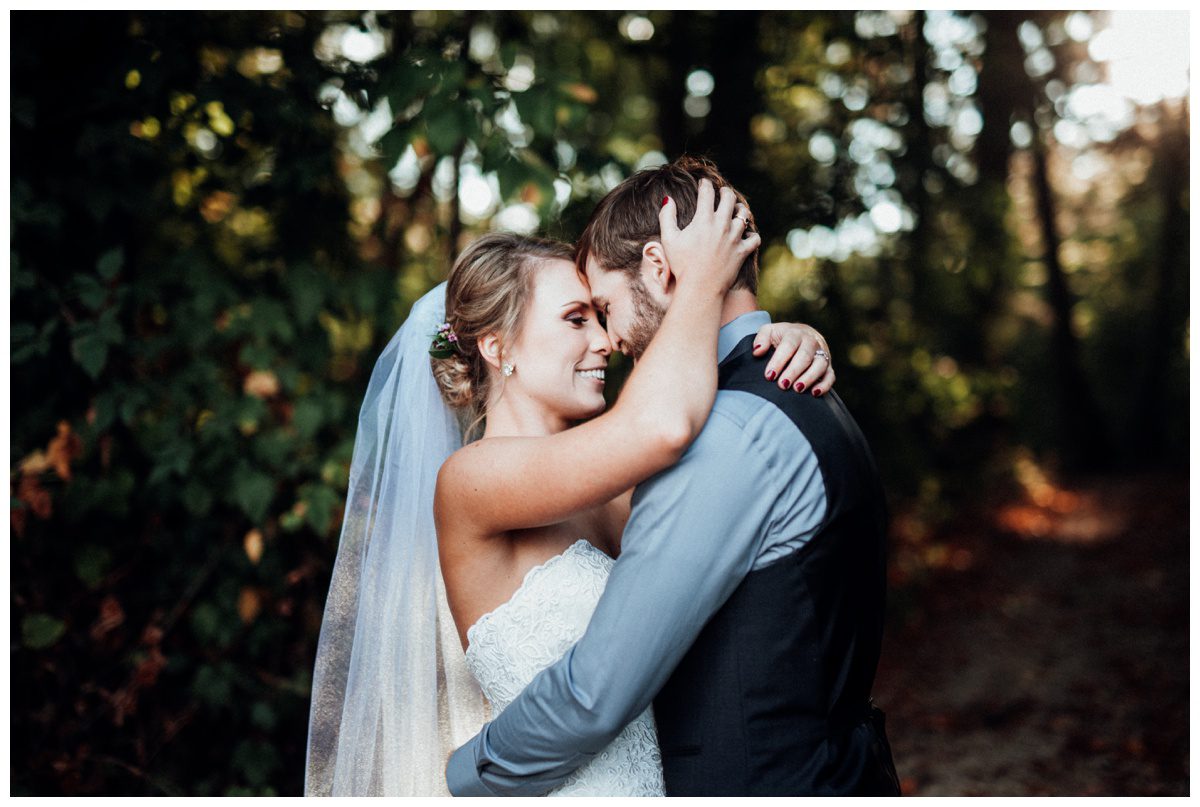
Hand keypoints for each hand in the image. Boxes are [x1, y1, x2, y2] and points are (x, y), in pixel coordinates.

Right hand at [659, 179, 759, 293]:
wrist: (700, 288)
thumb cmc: (681, 265)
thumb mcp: (668, 239)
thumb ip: (667, 216)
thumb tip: (668, 199)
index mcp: (704, 219)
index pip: (707, 193)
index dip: (705, 185)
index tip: (703, 183)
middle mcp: (722, 225)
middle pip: (729, 198)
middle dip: (725, 192)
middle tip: (722, 192)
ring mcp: (735, 238)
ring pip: (744, 215)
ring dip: (740, 209)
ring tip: (736, 209)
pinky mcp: (742, 252)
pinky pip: (754, 238)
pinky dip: (751, 234)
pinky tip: (746, 234)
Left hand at [751, 322, 834, 395]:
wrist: (802, 334)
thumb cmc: (781, 337)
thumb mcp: (769, 332)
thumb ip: (761, 339)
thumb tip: (757, 352)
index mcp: (795, 333)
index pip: (788, 346)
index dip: (779, 361)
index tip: (769, 376)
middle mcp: (811, 342)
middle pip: (805, 356)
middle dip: (793, 371)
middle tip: (782, 385)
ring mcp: (822, 353)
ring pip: (820, 365)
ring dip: (809, 378)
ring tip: (797, 389)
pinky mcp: (829, 366)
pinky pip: (830, 375)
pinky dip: (825, 385)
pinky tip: (814, 393)